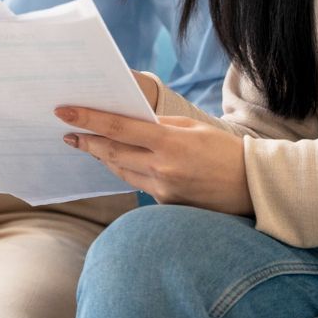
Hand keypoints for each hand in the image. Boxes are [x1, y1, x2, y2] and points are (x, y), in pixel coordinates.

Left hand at [55, 103, 252, 216]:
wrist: (253, 187)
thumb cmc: (224, 150)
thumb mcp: (193, 128)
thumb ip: (158, 125)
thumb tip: (127, 122)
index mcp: (169, 143)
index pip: (118, 128)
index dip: (88, 119)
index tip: (64, 112)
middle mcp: (162, 168)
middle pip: (111, 152)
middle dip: (86, 140)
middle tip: (67, 132)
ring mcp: (163, 190)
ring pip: (120, 170)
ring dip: (102, 156)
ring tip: (87, 143)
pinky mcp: (165, 205)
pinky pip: (137, 184)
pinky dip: (125, 170)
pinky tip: (117, 160)